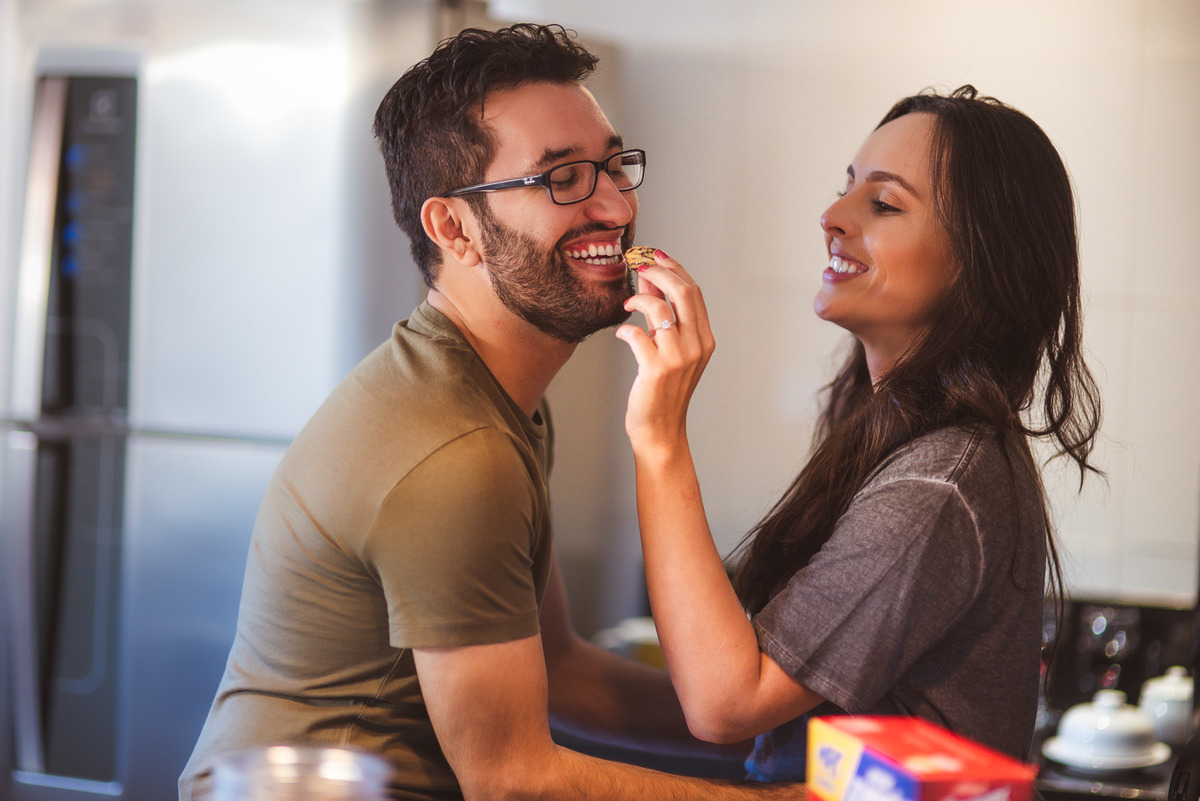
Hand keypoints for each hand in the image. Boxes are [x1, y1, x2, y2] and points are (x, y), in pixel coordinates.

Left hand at [615, 251, 714, 452]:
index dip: (673, 268)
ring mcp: (678, 357)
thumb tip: (651, 280)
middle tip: (637, 264)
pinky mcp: (656, 369)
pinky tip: (621, 335)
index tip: (654, 255)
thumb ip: (664, 317)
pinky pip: (636, 334)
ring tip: (626, 304)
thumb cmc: (663, 390)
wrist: (660, 430)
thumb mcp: (670, 349)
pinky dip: (624, 329)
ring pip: (658, 309)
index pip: (693, 291)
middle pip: (682, 292)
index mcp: (704, 338)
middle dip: (658, 271)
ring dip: (638, 299)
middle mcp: (696, 345)